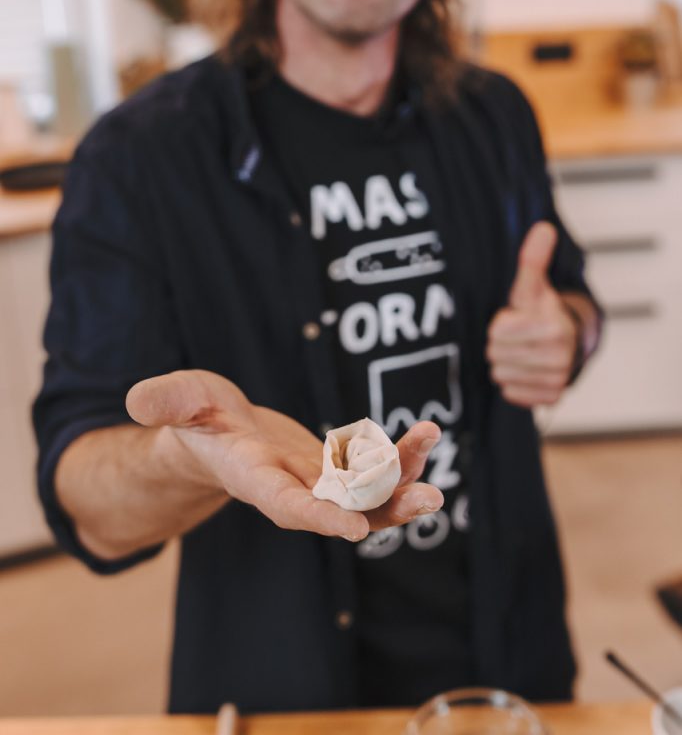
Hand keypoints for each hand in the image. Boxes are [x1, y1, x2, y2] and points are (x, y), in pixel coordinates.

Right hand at [127, 370, 443, 542]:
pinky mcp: (333, 469)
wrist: (217, 435)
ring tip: (432, 447)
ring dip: (403, 479)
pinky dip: (399, 460)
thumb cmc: (194, 418)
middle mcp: (291, 489)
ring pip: (367, 495)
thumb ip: (167, 401)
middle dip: (385, 506)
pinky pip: (373, 474)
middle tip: (429, 497)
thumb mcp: (180, 402)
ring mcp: (317, 482)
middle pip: (342, 509)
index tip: (353, 529)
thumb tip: (139, 398)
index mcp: (253, 479)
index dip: (318, 517)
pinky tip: (424, 438)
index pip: (285, 505)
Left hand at [486, 221, 578, 406]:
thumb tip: (543, 228)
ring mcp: (557, 379)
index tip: (514, 319)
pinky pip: (511, 393)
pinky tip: (524, 369)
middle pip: (496, 355)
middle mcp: (559, 356)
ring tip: (520, 352)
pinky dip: (513, 383)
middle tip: (516, 337)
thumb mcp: (533, 285)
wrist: (570, 342)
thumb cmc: (543, 311)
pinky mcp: (551, 398)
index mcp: (553, 327)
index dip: (500, 324)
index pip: (497, 332)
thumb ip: (533, 259)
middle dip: (500, 344)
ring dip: (505, 364)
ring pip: (500, 375)